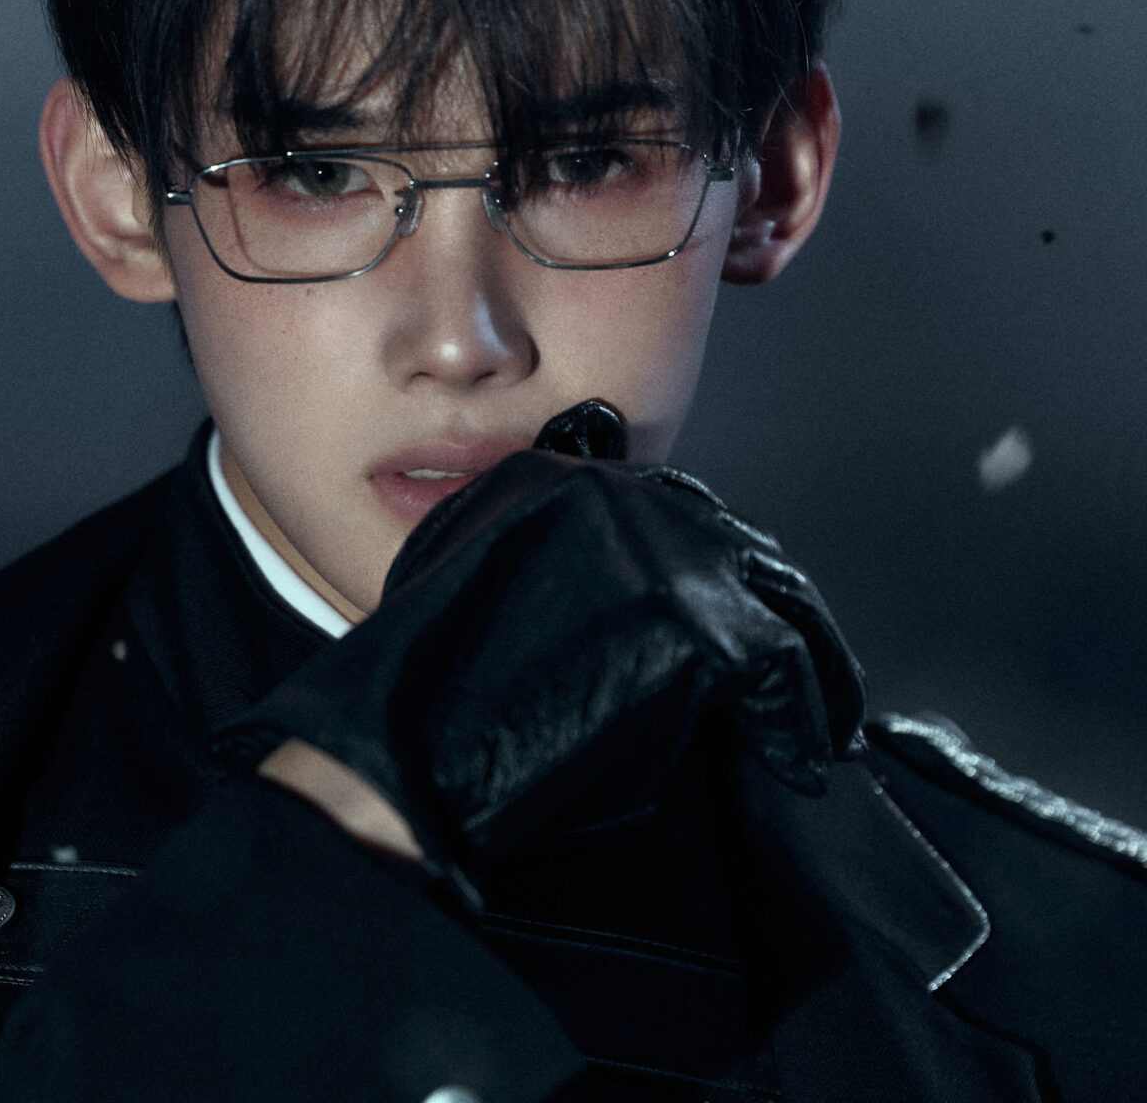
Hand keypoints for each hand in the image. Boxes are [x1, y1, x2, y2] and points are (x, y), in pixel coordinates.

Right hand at [235, 434, 865, 899]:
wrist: (410, 740)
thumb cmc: (432, 693)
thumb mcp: (478, 581)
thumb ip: (551, 562)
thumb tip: (626, 598)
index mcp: (552, 477)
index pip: (672, 508)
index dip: (717, 575)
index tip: (746, 617)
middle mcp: (616, 494)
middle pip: (737, 544)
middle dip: (775, 613)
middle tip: (803, 677)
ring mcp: (666, 551)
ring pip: (780, 595)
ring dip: (811, 667)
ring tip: (823, 721)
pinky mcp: (701, 620)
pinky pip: (787, 666)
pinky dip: (802, 718)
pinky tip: (797, 755)